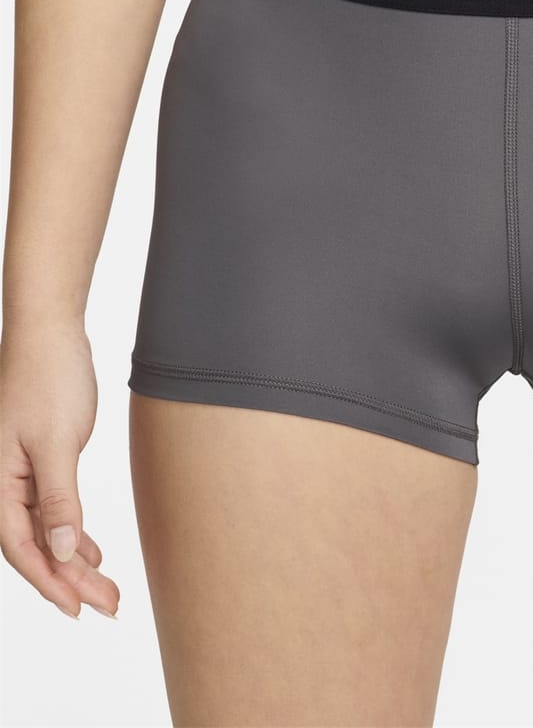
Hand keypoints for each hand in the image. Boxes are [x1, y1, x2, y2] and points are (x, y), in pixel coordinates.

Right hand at [0, 320, 119, 617]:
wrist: (50, 335)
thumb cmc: (48, 379)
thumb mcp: (57, 441)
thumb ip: (59, 498)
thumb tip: (63, 550)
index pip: (21, 547)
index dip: (50, 581)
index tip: (78, 609)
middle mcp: (2, 483)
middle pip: (36, 545)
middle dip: (71, 579)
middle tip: (109, 605)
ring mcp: (19, 474)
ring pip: (46, 530)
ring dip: (75, 559)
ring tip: (107, 587)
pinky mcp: (39, 462)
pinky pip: (51, 509)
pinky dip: (73, 531)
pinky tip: (91, 551)